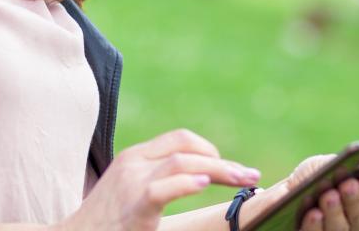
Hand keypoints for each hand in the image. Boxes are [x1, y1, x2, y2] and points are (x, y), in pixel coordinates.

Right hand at [59, 129, 260, 230]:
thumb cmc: (107, 221)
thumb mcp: (130, 190)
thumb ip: (157, 180)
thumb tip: (197, 178)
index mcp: (136, 156)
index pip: (179, 138)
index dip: (209, 148)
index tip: (228, 168)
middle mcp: (134, 163)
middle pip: (187, 148)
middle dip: (224, 160)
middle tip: (251, 175)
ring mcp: (132, 182)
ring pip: (182, 162)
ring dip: (219, 170)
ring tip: (242, 180)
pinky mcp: (133, 206)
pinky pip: (161, 189)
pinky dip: (186, 184)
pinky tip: (205, 185)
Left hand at [287, 155, 358, 230]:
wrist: (283, 197)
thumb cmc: (309, 179)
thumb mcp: (321, 167)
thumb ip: (334, 166)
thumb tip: (344, 169)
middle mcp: (354, 224)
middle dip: (356, 200)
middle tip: (349, 184)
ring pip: (341, 230)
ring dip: (336, 213)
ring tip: (329, 196)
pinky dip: (315, 226)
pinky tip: (314, 214)